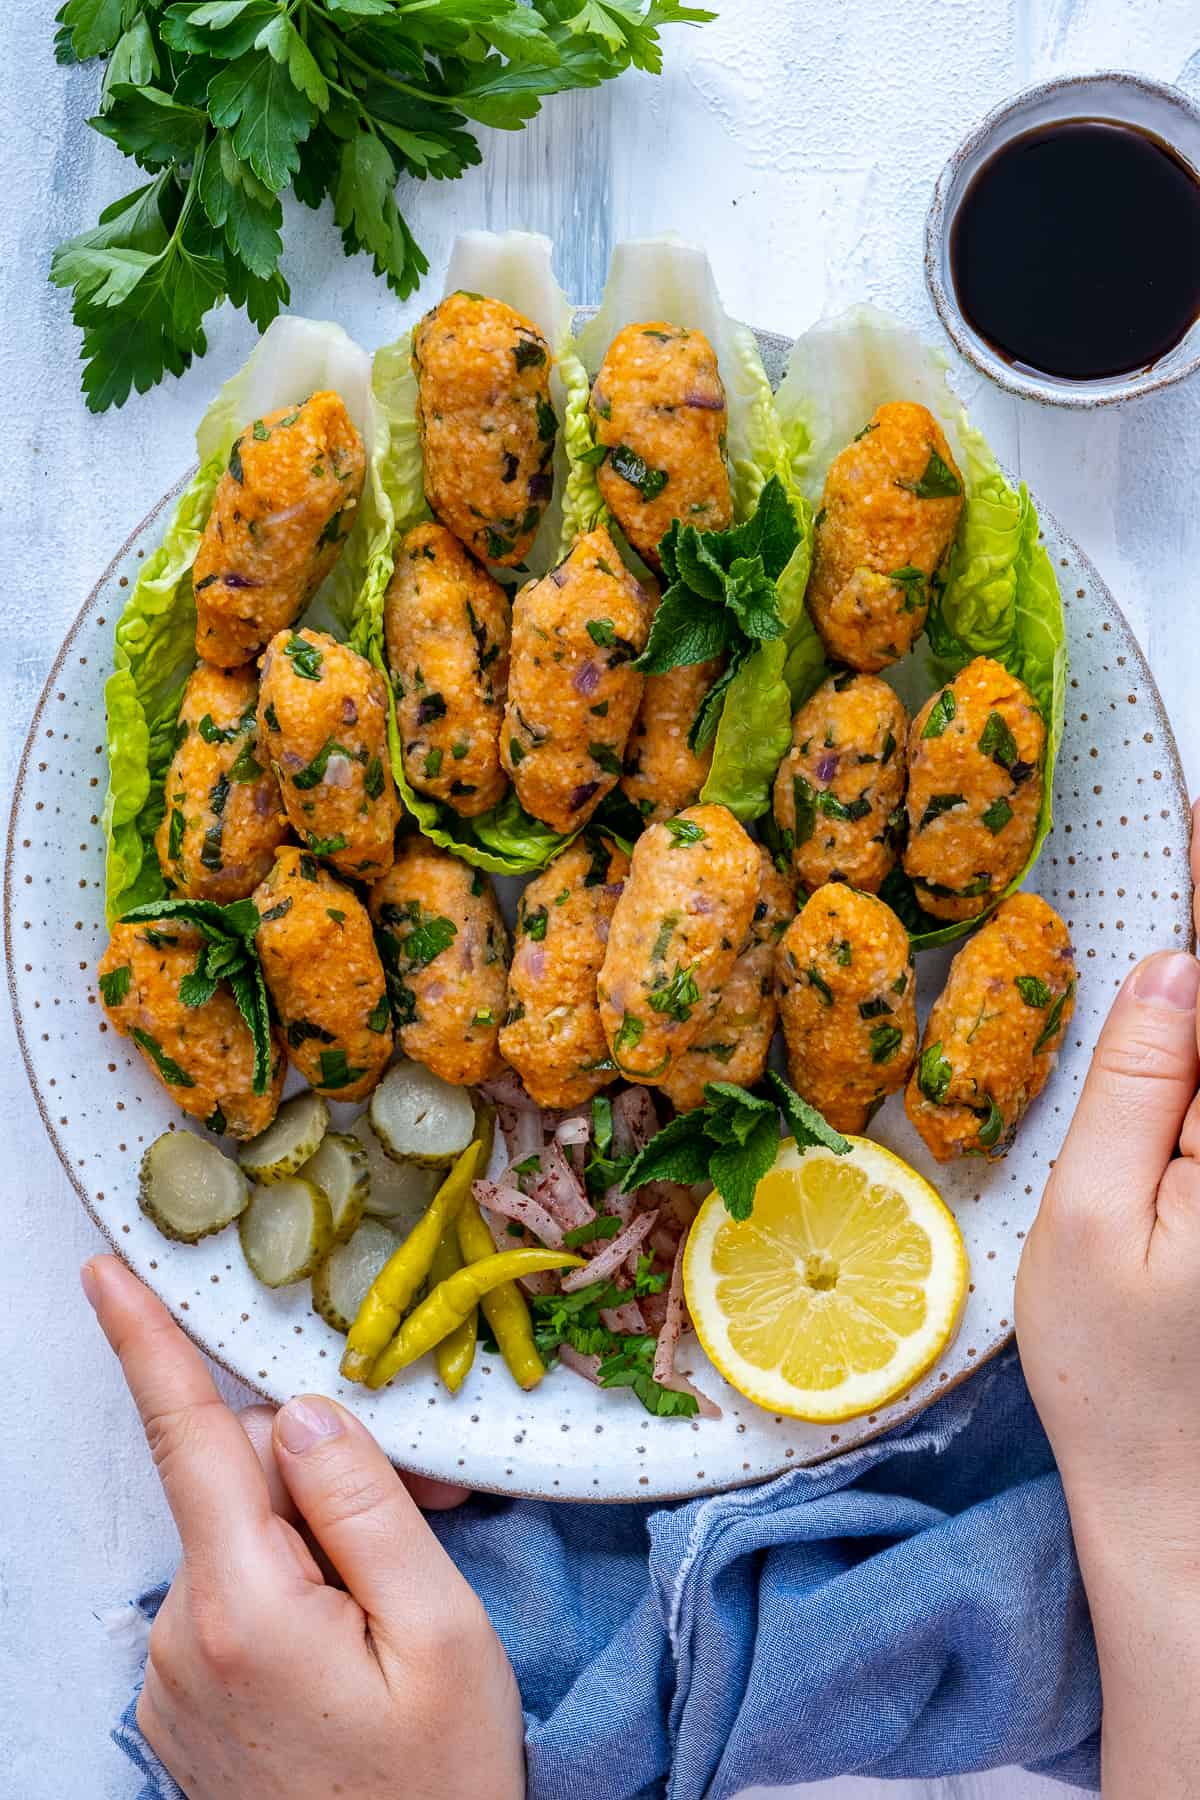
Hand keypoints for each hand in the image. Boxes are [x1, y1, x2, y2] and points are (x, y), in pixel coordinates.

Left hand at [82, 1254, 523, 1799]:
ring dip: (318, 1530)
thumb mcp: (441, 1633)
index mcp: (245, 1607)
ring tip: (402, 1590)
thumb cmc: (440, 1786)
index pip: (187, 1442)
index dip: (145, 1345)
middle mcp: (185, 1636)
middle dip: (324, 1465)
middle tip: (433, 1499)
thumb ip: (365, 1505)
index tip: (102, 1273)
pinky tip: (358, 1627)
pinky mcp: (186, 1700)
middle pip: (238, 1479)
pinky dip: (296, 1580)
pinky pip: (236, 1593)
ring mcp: (177, 1675)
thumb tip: (300, 1414)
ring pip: (243, 1535)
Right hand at [1016, 804, 1199, 1798]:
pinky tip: (1171, 1026)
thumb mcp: (1093, 1222)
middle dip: (1193, 949)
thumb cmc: (1125, 1385)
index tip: (1185, 804)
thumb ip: (1140, 1083)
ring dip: (1193, 1004)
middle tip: (1165, 849)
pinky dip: (1191, 1052)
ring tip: (1158, 946)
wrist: (1190, 1515)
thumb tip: (1174, 963)